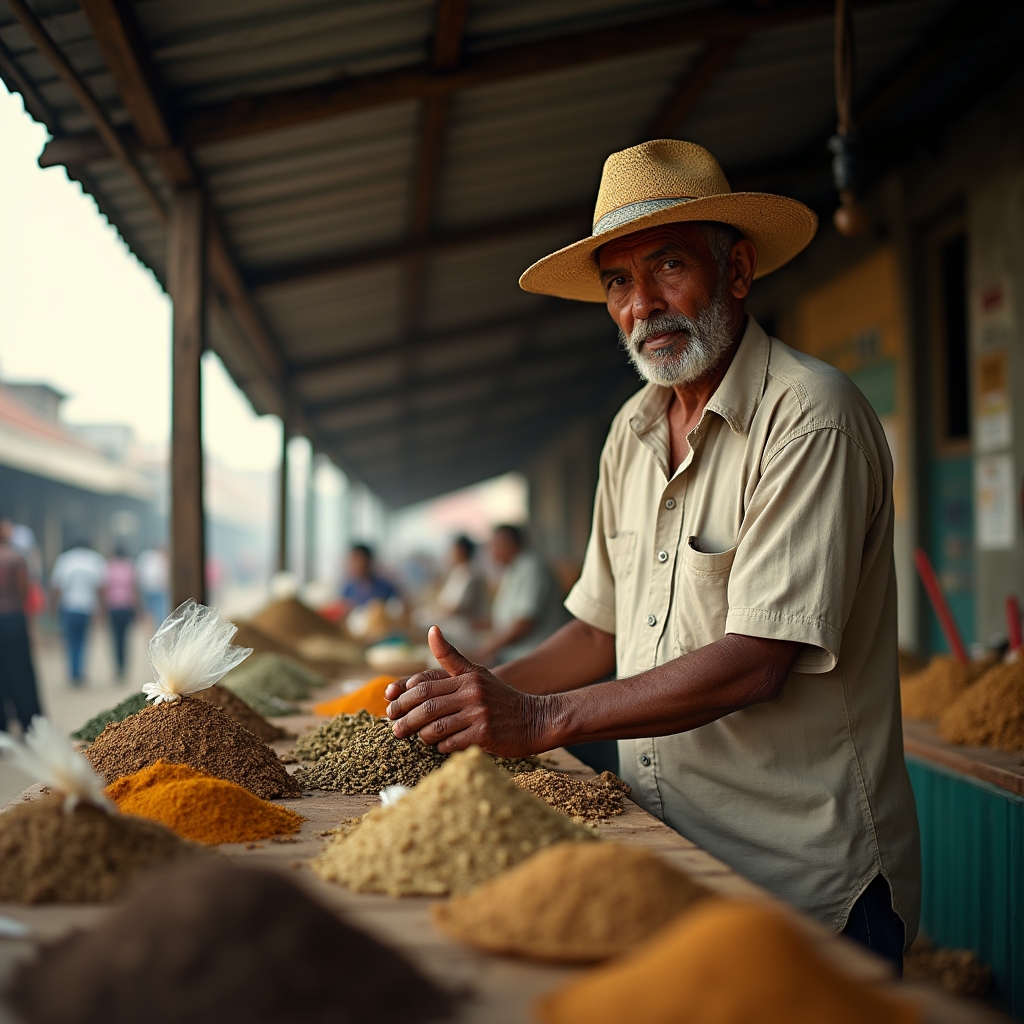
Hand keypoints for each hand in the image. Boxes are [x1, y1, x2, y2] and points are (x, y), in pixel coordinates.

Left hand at [384, 626, 553, 756]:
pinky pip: (451, 743)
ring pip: (436, 727)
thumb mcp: (477, 673)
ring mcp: (479, 714)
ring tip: (417, 737)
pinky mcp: (485, 734)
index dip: (403, 697)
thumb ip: (451, 657)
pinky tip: (440, 746)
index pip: (424, 685)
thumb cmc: (500, 698)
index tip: (390, 706)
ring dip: (421, 735)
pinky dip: (441, 746)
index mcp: (466, 677)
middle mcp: (472, 693)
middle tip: (394, 728)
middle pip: (427, 707)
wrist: (535, 719)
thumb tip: (432, 629)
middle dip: (405, 719)